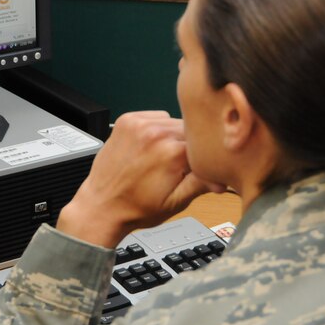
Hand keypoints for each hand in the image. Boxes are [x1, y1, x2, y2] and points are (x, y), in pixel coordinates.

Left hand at [57, 111, 216, 247]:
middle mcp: (155, 133)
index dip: (205, 159)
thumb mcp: (176, 202)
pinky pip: (156, 116)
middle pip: (190, 131)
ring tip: (161, 158)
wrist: (101, 205)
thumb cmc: (135, 208)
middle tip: (178, 167)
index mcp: (171, 153)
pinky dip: (158, 128)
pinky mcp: (128, 120)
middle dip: (189, 147)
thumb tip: (223, 177)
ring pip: (174, 122)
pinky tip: (151, 147)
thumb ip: (201, 184)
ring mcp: (139, 124)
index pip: (204, 145)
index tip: (202, 168)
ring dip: (173, 136)